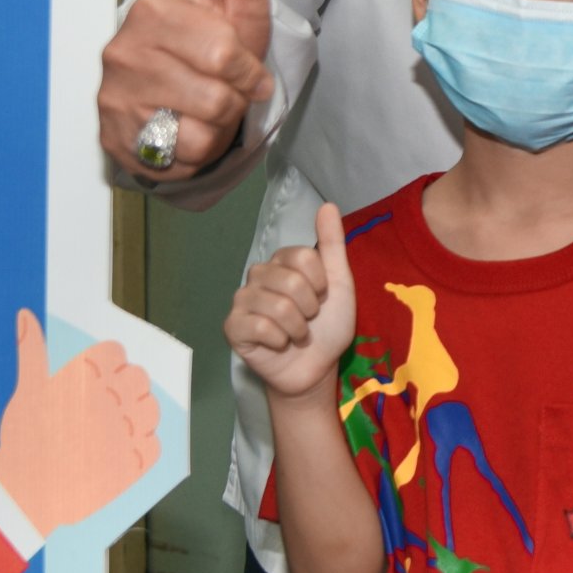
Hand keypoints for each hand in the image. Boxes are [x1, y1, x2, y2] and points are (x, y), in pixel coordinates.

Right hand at [0, 310, 160, 539]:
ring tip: (112, 428)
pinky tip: (117, 452)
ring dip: (136, 416)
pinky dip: (141, 448)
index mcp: (87, 377)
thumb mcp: (27, 392)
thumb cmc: (24, 441)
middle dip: (124, 388)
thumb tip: (25, 314)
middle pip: (139, 377)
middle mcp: (113, 399)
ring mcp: (127, 431)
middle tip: (101, 407)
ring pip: (151, 410)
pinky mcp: (136, 463)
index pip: (115, 353)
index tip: (92, 383)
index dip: (105, 367)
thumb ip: (32, 351)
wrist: (26, 495)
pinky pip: (154, 445)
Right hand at [98, 0, 275, 179]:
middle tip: (222, 89)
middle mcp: (123, 50)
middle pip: (215, 95)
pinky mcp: (112, 138)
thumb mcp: (237, 1)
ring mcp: (113, 96)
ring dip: (215, 129)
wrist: (178, 94)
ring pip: (198, 132)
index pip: (224, 54)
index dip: (246, 70)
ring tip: (201, 109)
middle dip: (234, 101)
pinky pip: (177, 160)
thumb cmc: (213, 45)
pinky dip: (193, 154)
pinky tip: (182, 131)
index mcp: (154, 9)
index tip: (239, 64)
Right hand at [225, 204, 357, 406]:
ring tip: (296, 334)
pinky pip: (260, 326)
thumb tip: (327, 204)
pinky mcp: (233, 327)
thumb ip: (333, 244)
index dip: (320, 283)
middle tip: (308, 320)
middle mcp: (258, 275)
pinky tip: (279, 345)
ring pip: (277, 306)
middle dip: (310, 308)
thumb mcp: (339, 283)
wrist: (315, 368)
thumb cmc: (327, 326)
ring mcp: (242, 300)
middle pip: (291, 281)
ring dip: (298, 328)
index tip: (322, 298)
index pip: (303, 256)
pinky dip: (279, 340)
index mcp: (282, 261)